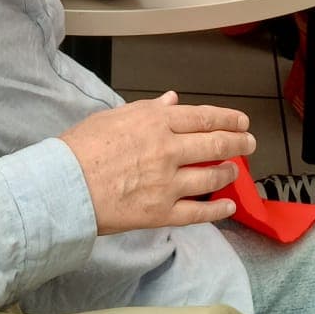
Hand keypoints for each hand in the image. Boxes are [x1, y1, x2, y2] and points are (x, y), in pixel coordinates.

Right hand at [61, 91, 252, 232]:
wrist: (64, 185)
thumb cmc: (82, 147)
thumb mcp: (114, 116)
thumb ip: (148, 109)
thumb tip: (171, 100)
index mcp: (156, 122)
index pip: (203, 117)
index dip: (227, 119)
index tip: (241, 121)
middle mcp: (168, 150)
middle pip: (215, 145)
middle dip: (238, 142)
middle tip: (250, 142)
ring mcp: (168, 183)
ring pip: (210, 177)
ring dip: (228, 172)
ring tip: (234, 170)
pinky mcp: (161, 212)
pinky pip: (198, 212)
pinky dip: (218, 210)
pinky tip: (229, 207)